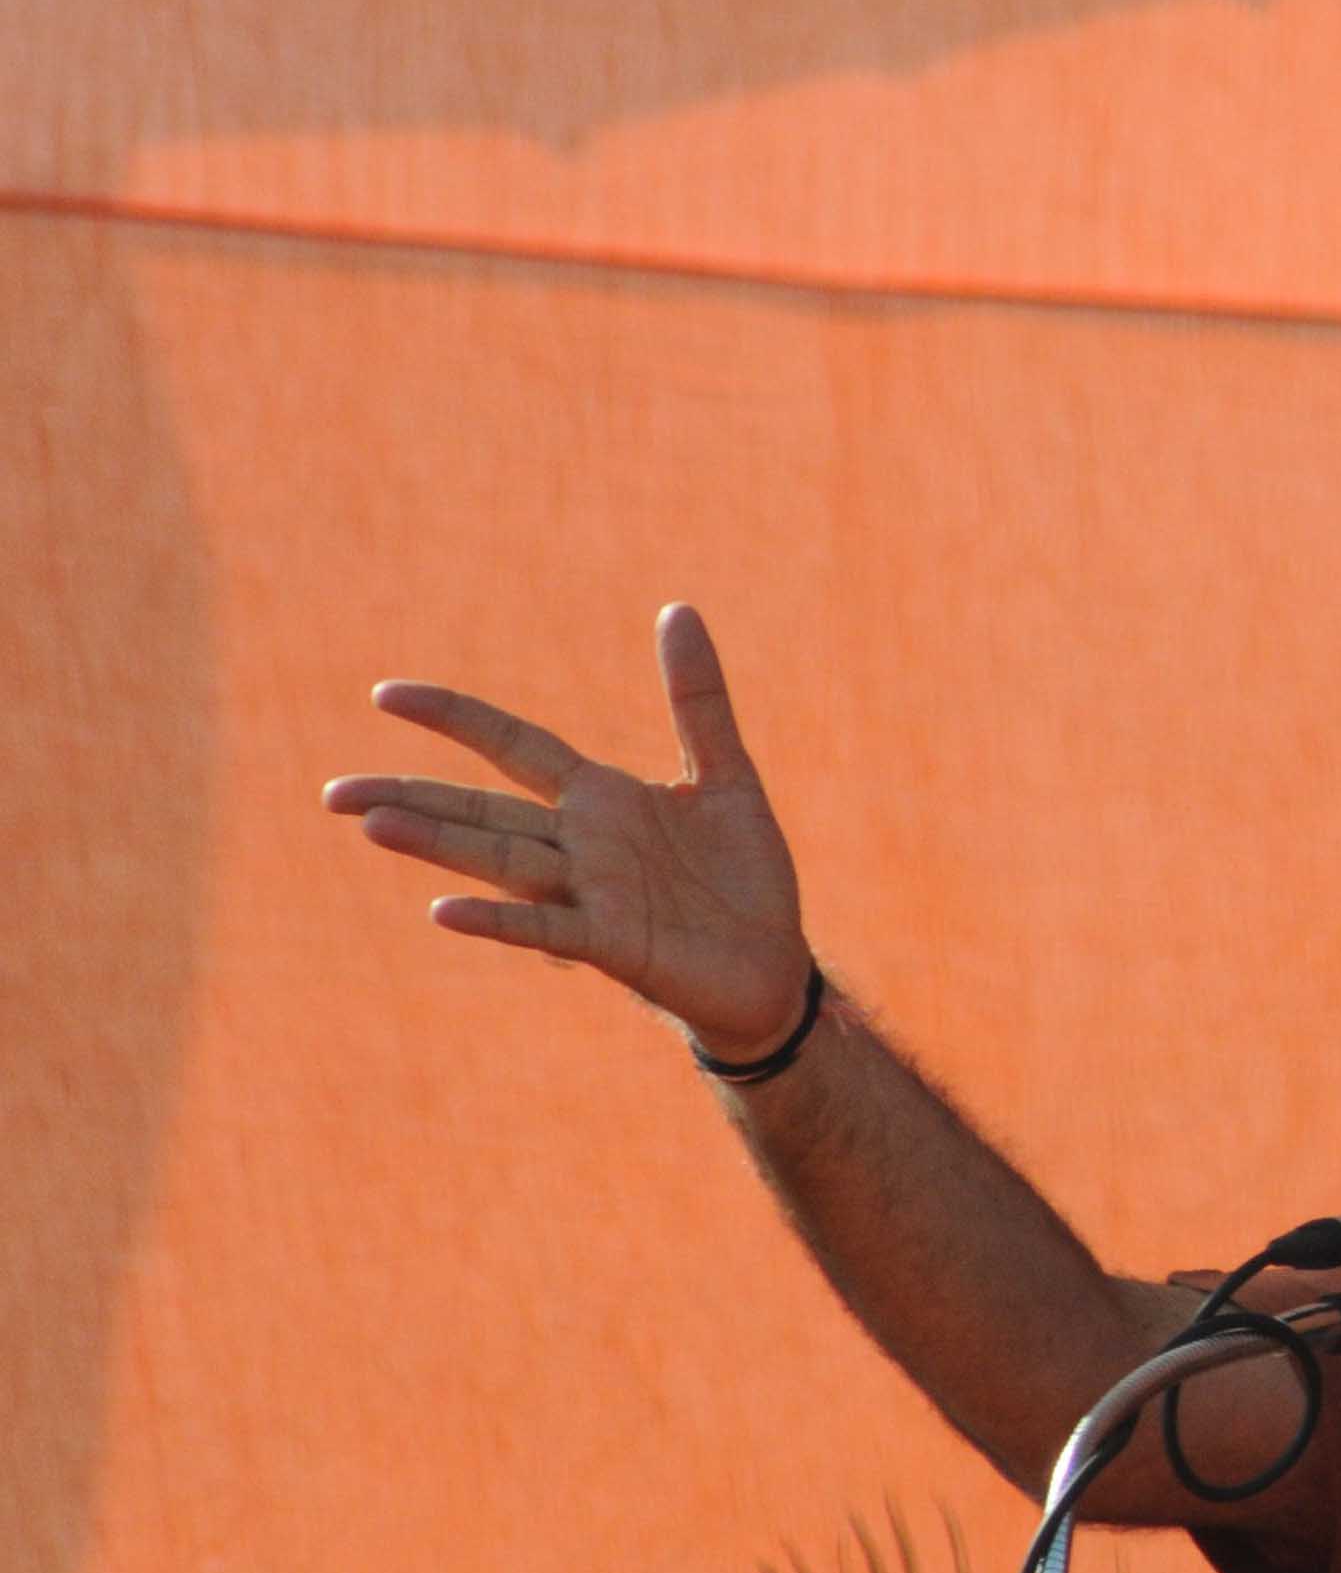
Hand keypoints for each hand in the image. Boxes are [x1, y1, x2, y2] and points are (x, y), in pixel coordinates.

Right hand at [324, 603, 813, 1059]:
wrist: (775, 964)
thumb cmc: (744, 877)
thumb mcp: (728, 776)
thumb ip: (698, 700)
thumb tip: (678, 608)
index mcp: (601, 799)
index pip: (512, 745)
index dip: (455, 718)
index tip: (387, 695)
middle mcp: (581, 844)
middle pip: (481, 810)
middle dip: (412, 797)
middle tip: (334, 792)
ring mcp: (589, 894)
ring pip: (500, 860)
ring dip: (438, 844)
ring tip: (372, 826)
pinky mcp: (612, 944)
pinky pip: (545, 928)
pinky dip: (498, 919)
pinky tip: (444, 911)